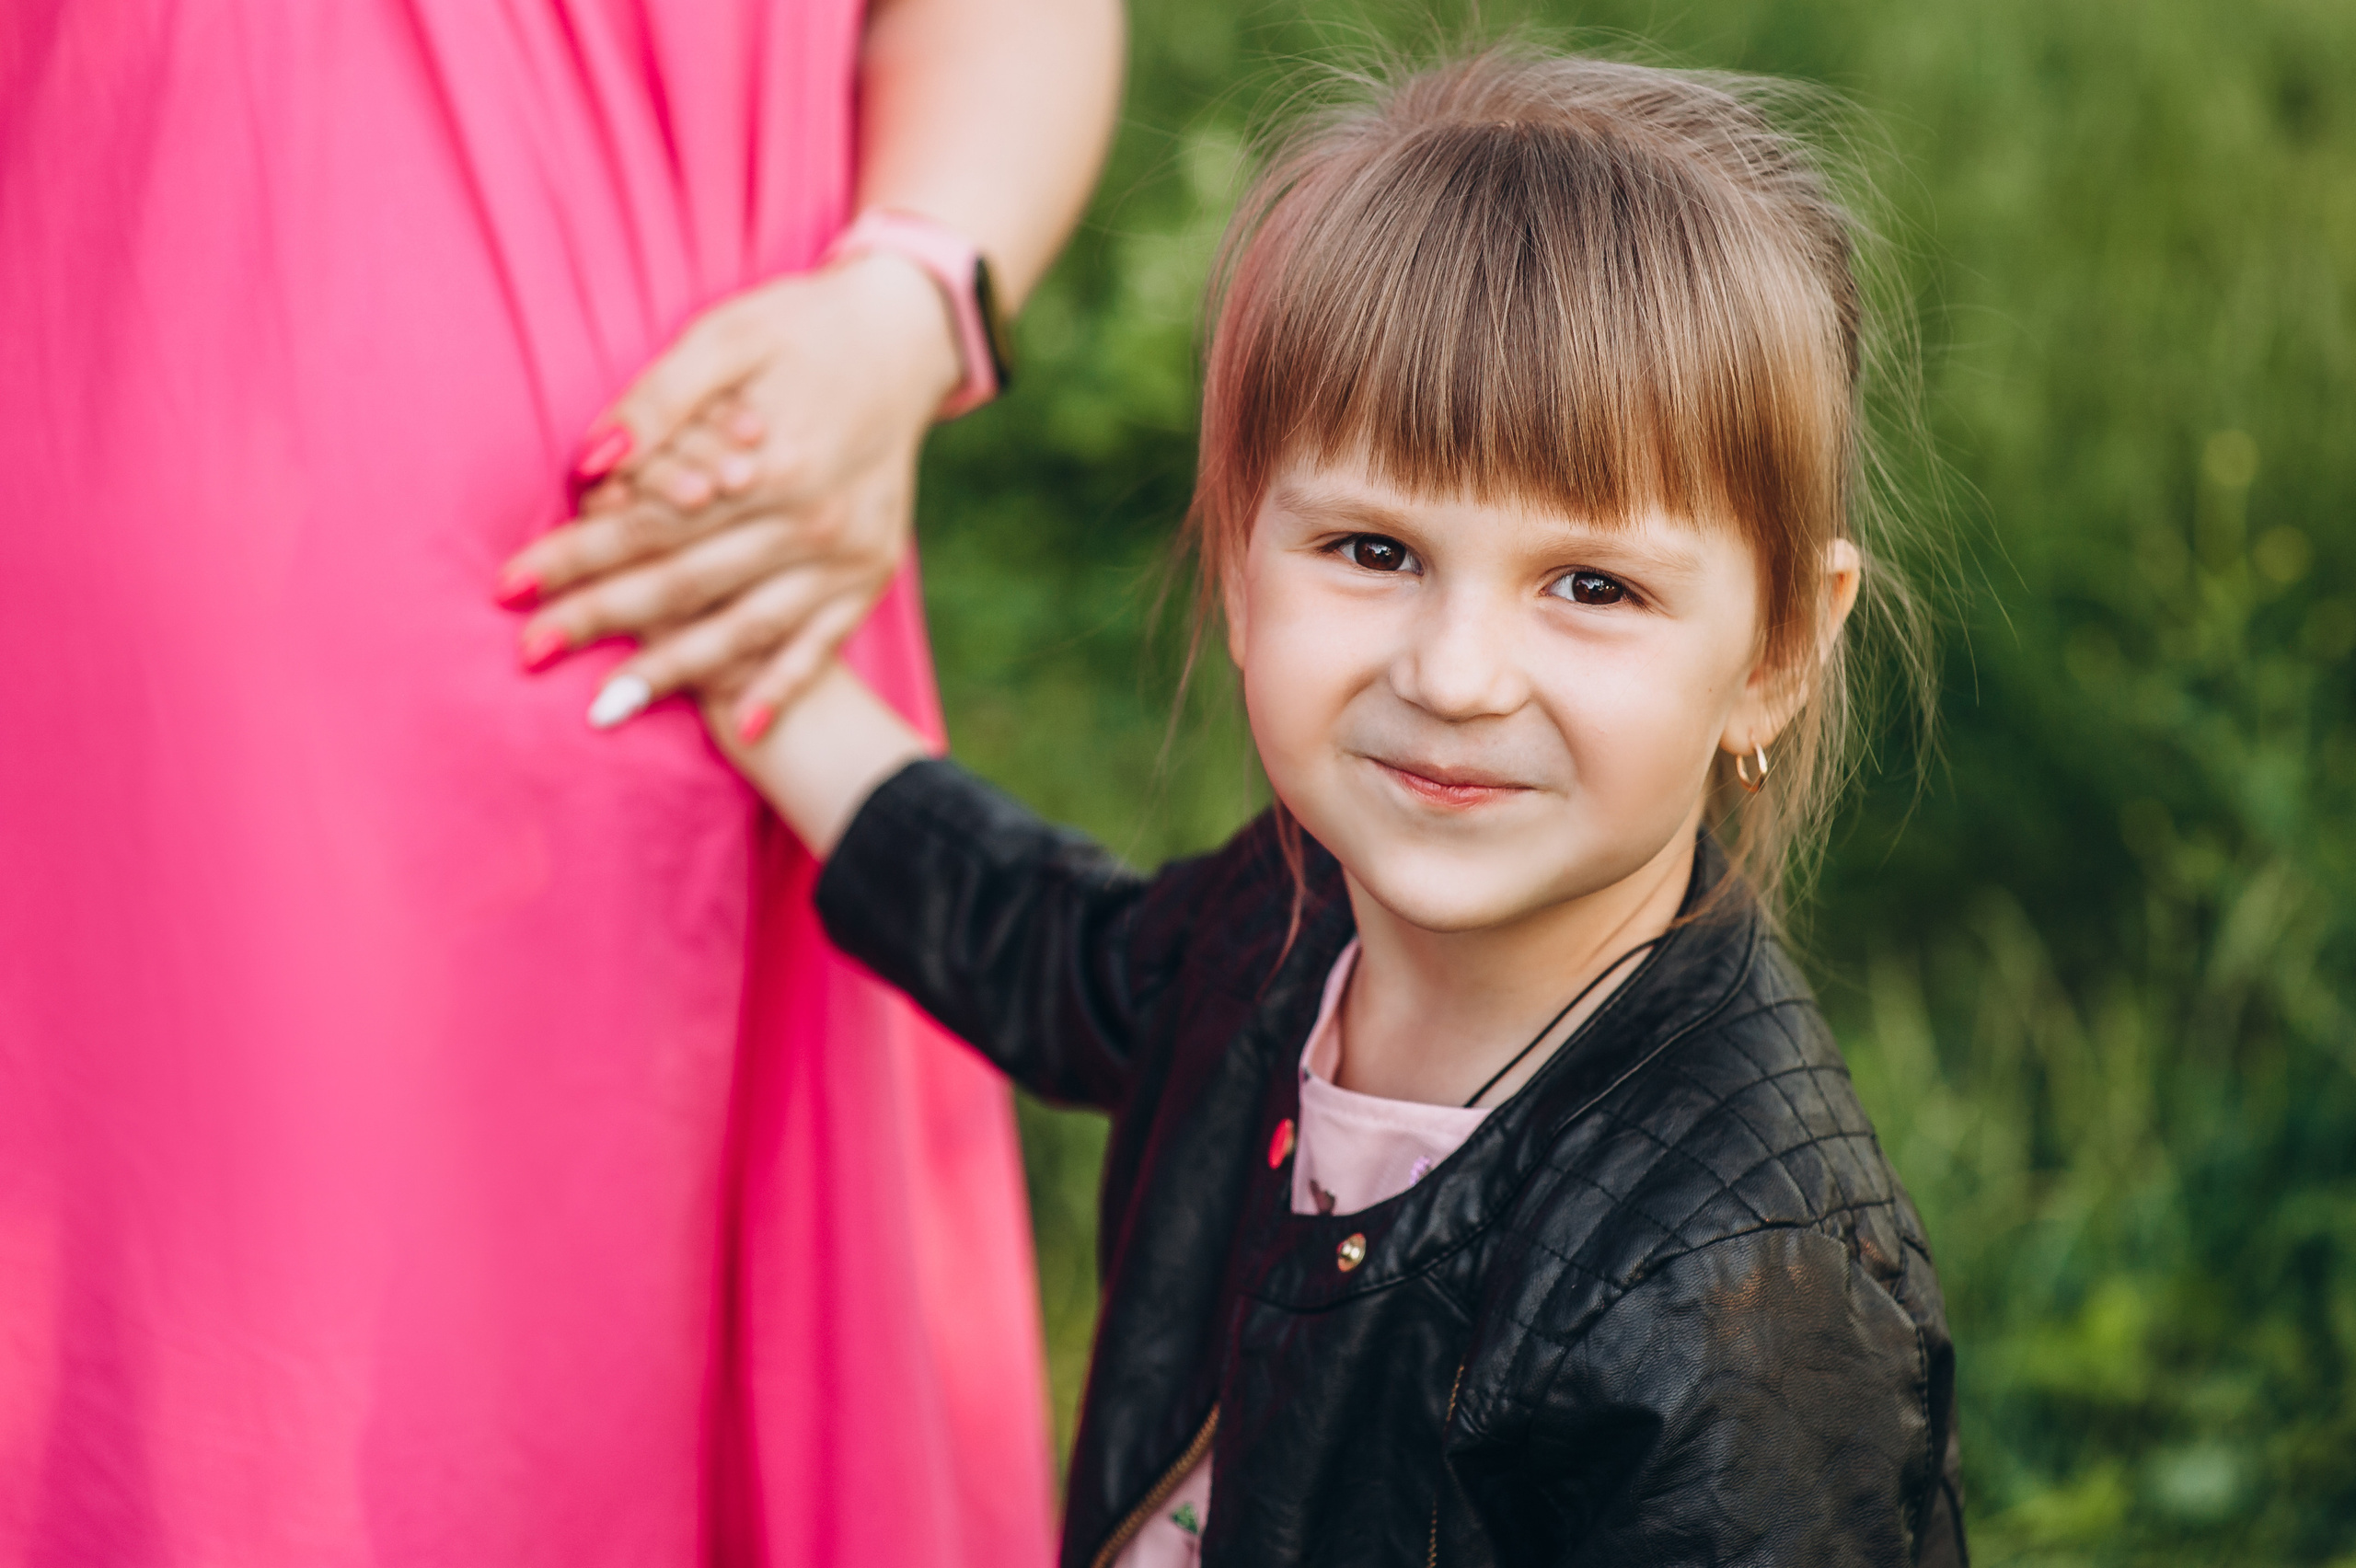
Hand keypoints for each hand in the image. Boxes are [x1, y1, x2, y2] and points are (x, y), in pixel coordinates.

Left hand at [497, 252, 960, 737]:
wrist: (904, 338)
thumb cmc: (801, 328)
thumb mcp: (728, 334)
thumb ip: (661, 397)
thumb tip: (594, 460)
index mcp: (767, 460)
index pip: (649, 522)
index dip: (577, 554)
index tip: (511, 585)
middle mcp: (809, 517)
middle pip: (684, 583)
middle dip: (602, 619)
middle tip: (530, 651)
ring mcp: (845, 555)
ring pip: (743, 627)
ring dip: (673, 671)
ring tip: (604, 709)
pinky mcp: (871, 574)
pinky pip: (822, 645)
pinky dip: (783, 687)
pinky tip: (744, 728)